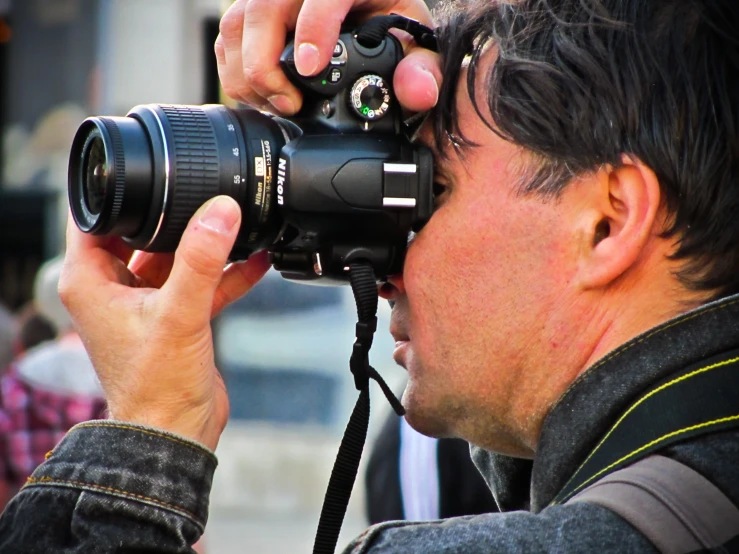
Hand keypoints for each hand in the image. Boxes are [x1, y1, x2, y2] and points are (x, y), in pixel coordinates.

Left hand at [59, 197, 270, 450]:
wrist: (177, 432)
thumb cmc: (156, 386)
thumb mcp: (179, 313)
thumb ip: (202, 260)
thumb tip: (221, 211)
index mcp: (91, 280)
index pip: (97, 216)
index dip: (123, 192)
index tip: (156, 170)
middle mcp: (113, 287)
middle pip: (141, 232)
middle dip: (177, 216)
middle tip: (209, 194)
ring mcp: (145, 302)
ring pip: (175, 256)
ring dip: (206, 246)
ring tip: (240, 224)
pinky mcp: (174, 317)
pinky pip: (198, 282)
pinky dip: (224, 273)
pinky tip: (256, 260)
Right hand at [215, 0, 442, 114]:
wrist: (364, 1)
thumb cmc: (384, 15)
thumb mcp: (411, 37)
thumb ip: (421, 67)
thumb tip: (418, 92)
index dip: (313, 30)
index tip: (311, 68)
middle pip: (262, 12)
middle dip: (266, 67)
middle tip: (290, 105)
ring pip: (235, 27)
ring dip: (247, 75)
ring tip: (279, 104)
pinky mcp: (248, 11)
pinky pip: (225, 39)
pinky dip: (236, 72)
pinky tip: (264, 94)